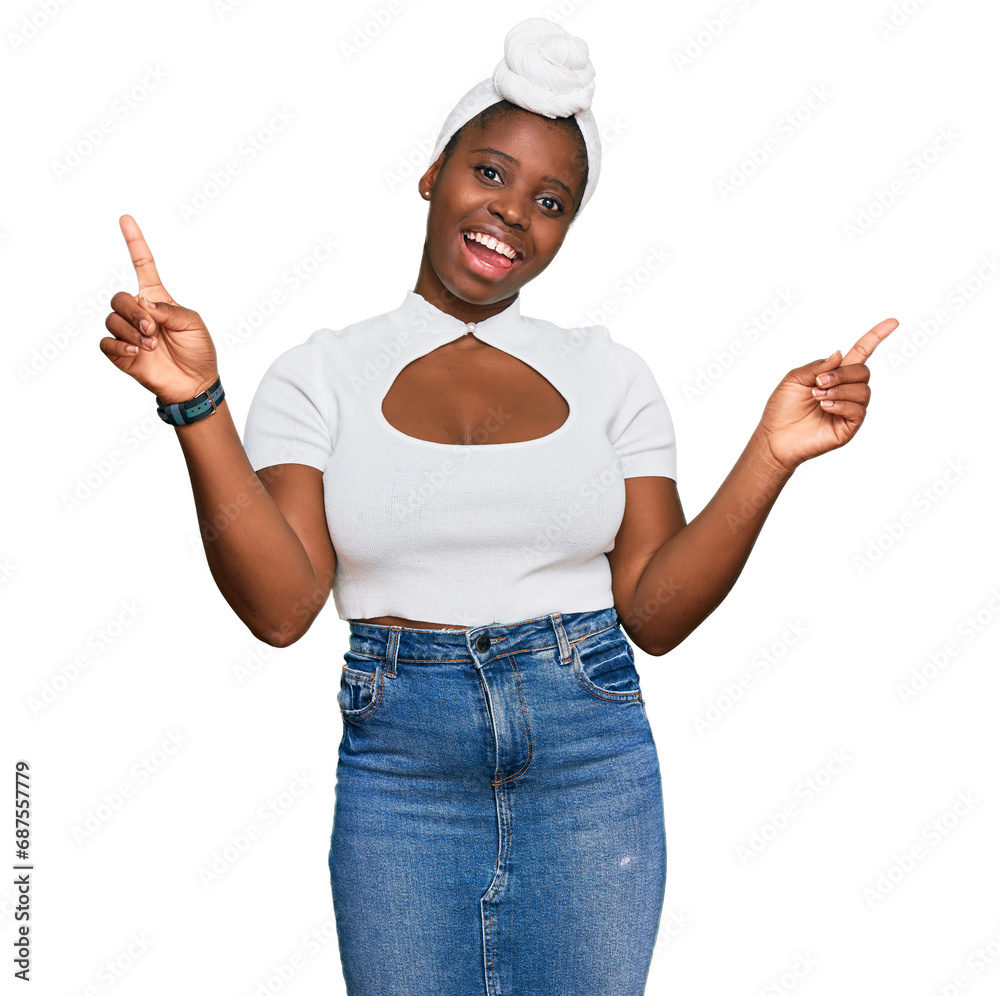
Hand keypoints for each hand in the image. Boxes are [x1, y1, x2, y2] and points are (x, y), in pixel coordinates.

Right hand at [100, 214, 219, 403]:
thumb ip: (169, 310)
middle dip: (134, 312)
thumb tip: (145, 306)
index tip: (126, 219)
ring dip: (131, 331)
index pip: (142, 266)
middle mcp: (139, 313)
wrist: (195, 382)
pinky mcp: (121, 353)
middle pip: (120, 298)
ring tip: (149, 344)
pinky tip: (136, 352)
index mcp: (157, 300)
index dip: (135, 242)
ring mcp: (129, 332)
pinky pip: (106, 342)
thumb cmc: (198, 351)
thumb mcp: (193, 324)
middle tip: (153, 329)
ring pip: (112, 319)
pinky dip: (120, 346)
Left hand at [756, 317, 897, 473]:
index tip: (893, 322)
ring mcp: (849, 409)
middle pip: (863, 371)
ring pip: (863, 390)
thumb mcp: (794, 379)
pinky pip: (858, 410)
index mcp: (834, 375)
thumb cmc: (782, 408)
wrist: (774, 437)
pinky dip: (841, 404)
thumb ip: (818, 366)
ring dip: (838, 391)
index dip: (876, 337)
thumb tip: (841, 354)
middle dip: (842, 374)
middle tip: (818, 383)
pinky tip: (824, 407)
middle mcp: (846, 391)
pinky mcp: (849, 427)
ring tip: (817, 397)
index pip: (861, 353)